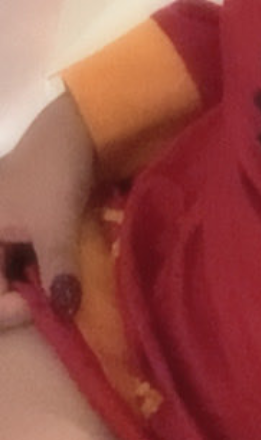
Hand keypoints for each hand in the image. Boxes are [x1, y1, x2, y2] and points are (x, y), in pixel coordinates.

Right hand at [0, 92, 96, 329]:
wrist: (74, 128)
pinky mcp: (15, 229)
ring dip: (31, 288)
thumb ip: (57, 270)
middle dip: (18, 301)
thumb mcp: (55, 224)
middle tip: (53, 306)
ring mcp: (0, 232)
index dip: (8, 309)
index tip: (43, 308)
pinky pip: (19, 261)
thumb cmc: (54, 171)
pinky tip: (60, 279)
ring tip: (59, 294)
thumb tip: (64, 311)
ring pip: (9, 273)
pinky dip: (39, 272)